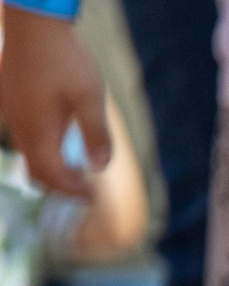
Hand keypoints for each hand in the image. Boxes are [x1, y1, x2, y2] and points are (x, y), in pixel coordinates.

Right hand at [0, 12, 109, 197]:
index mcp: (38, 129)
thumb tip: (101, 167)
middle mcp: (19, 125)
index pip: (52, 176)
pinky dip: (41, 150)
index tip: (92, 198)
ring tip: (76, 170)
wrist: (34, 26)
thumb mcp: (90, 97)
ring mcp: (11, 113)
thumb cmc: (64, 59)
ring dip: (51, 168)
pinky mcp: (10, 101)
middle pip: (36, 171)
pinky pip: (23, 136)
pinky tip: (60, 142)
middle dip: (60, 185)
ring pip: (28, 154)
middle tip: (86, 190)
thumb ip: (97, 134)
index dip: (72, 191)